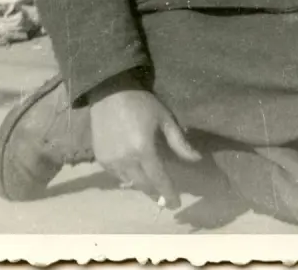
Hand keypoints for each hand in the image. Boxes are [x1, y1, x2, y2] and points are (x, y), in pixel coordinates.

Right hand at [90, 83, 200, 207]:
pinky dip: (127, 177)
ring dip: (141, 185)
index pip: (159, 179)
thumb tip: (197, 159)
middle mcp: (126, 160)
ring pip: (129, 182)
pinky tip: (133, 172)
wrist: (110, 92)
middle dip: (156, 193)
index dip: (169, 193)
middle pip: (144, 185)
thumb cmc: (141, 104)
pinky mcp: (100, 159)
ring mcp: (111, 161)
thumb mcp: (164, 119)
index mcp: (144, 150)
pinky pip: (116, 175)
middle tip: (165, 197)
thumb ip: (179, 142)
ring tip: (150, 185)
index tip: (177, 204)